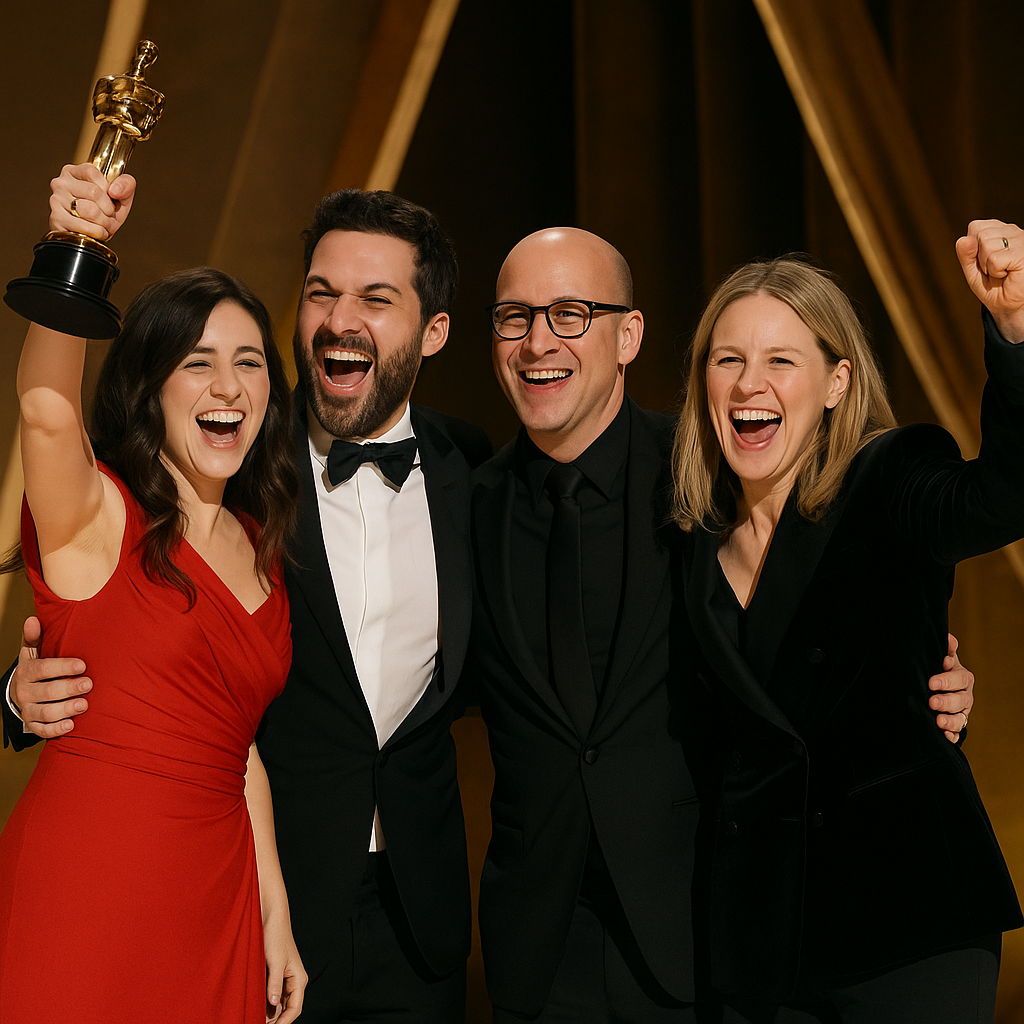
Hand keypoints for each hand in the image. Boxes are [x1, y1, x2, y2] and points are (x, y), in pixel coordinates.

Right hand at [11, 616, 90, 737]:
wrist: (22, 692)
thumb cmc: (36, 668)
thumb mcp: (33, 652)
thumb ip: (33, 637)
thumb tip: (33, 619)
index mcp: (26, 671)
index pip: (42, 669)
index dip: (62, 667)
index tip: (82, 665)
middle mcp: (24, 692)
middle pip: (47, 691)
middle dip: (69, 688)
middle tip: (89, 685)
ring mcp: (28, 709)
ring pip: (45, 712)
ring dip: (65, 709)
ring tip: (84, 705)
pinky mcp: (33, 724)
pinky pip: (43, 730)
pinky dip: (56, 729)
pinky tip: (71, 725)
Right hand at [48, 163, 135, 241]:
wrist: (96, 235)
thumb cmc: (106, 212)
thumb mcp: (122, 195)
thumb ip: (126, 184)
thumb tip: (115, 190)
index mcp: (74, 172)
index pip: (92, 172)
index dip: (107, 188)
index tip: (109, 198)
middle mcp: (61, 183)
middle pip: (93, 192)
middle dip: (108, 209)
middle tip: (108, 215)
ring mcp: (56, 200)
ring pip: (89, 210)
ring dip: (104, 222)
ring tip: (102, 224)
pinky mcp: (56, 219)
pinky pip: (84, 227)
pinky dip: (97, 232)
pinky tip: (95, 231)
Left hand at [263, 909, 305, 1022]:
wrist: (271, 919)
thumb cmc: (276, 937)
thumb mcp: (275, 962)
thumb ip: (274, 984)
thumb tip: (273, 1004)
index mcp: (299, 979)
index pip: (295, 1008)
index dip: (284, 1022)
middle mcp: (293, 981)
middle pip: (287, 1009)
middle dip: (275, 1020)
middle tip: (258, 1023)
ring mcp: (284, 979)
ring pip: (278, 1004)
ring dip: (269, 1013)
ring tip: (255, 1018)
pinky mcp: (275, 975)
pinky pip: (272, 995)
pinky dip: (265, 1003)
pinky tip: (255, 1007)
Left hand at [928, 632, 973, 742]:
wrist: (936, 686)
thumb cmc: (938, 669)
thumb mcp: (942, 658)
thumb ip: (946, 650)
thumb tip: (948, 638)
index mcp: (962, 677)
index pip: (959, 678)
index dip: (947, 679)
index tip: (931, 681)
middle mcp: (964, 695)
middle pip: (960, 700)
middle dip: (946, 701)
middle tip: (931, 702)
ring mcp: (961, 711)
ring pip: (960, 718)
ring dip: (950, 721)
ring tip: (938, 722)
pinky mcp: (955, 725)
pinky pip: (956, 732)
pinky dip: (951, 735)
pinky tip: (944, 736)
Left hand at [955, 220, 1023, 342]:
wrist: (1010, 305)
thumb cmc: (994, 286)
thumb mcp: (972, 270)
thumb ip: (965, 254)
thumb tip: (963, 240)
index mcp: (1000, 230)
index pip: (975, 227)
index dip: (973, 248)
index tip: (985, 261)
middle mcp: (1012, 230)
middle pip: (980, 235)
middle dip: (980, 258)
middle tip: (994, 269)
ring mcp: (1020, 239)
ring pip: (987, 245)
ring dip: (989, 265)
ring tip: (1001, 271)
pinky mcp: (1022, 252)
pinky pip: (995, 259)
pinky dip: (996, 271)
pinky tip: (1008, 273)